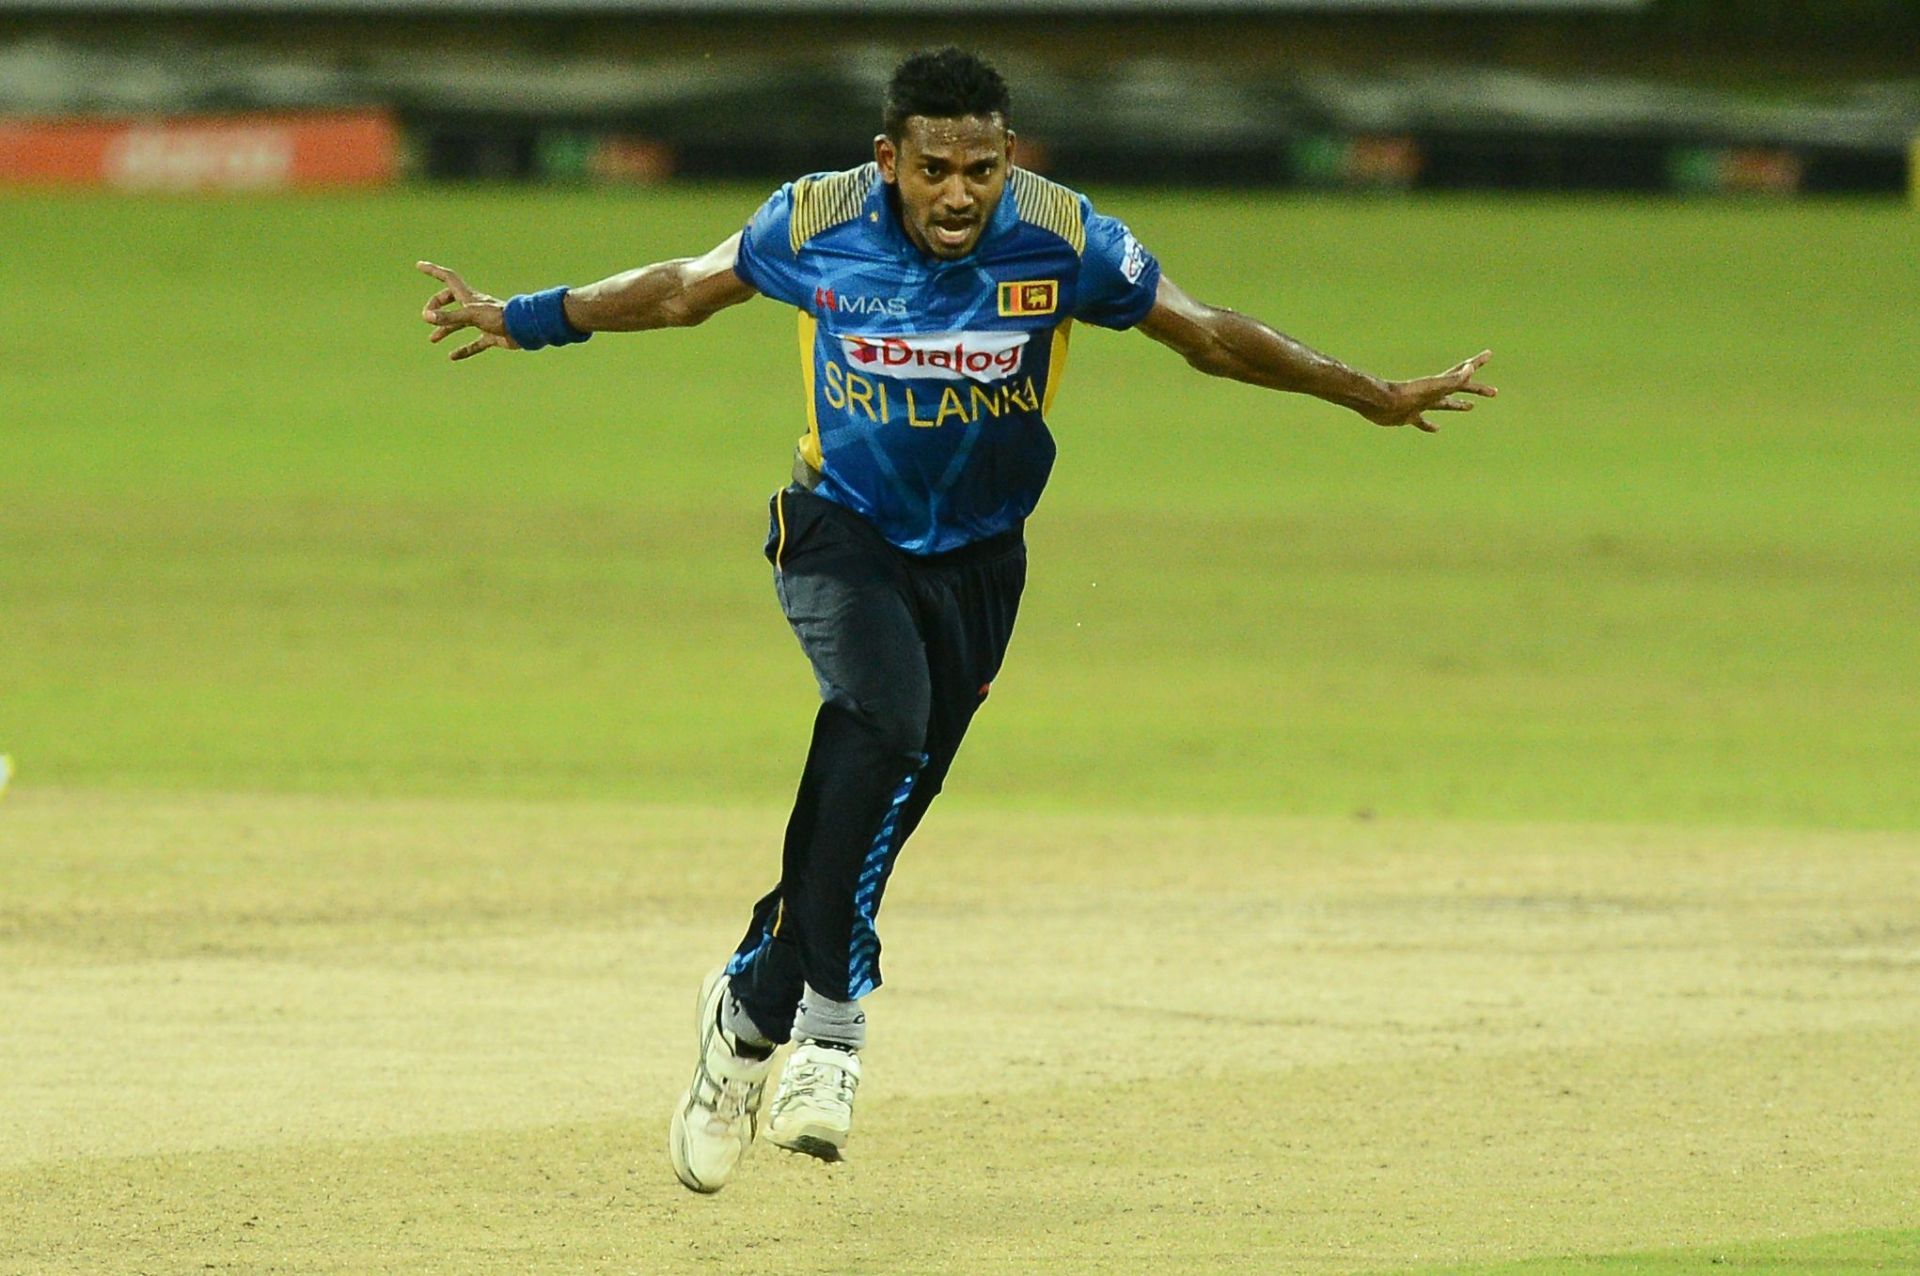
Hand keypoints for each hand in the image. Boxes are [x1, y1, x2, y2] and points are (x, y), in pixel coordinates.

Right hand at [416, 260, 518, 360]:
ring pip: (459, 323)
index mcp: (468, 297)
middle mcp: (474, 307)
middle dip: (437, 306)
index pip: (447, 278)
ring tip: (433, 339)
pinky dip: (464, 349)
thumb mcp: (471, 316)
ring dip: (445, 329)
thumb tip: (427, 317)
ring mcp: (483, 321)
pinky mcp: (491, 335)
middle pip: (450, 301)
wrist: (525, 329)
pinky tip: (453, 356)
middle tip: (427, 316)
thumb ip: (449, 317)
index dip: (433, 271)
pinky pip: (474, 343)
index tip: (419, 265)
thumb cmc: (499, 317)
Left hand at [1368, 350, 1496, 432]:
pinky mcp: (1410, 416)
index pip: (1464, 372)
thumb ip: (1451, 379)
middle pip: (1460, 389)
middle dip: (1477, 389)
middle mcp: (1433, 392)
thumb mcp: (1432, 386)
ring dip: (1459, 404)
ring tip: (1471, 407)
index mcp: (1440, 384)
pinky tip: (1436, 430)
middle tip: (1494, 392)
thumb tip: (1469, 367)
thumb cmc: (1405, 394)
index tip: (1489, 353)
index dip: (1477, 363)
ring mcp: (1422, 403)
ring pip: (1445, 404)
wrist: (1379, 404)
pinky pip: (1424, 421)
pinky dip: (1431, 426)